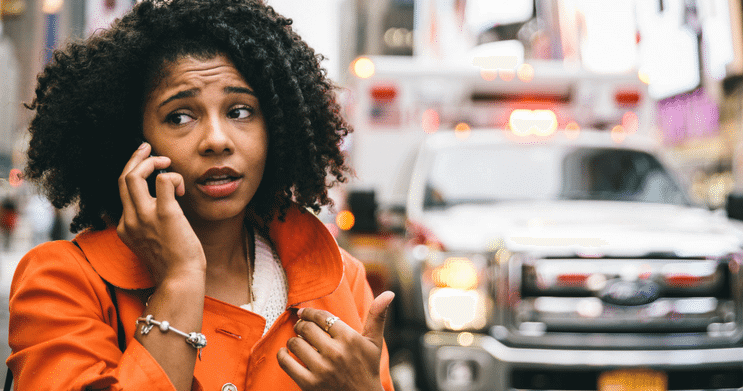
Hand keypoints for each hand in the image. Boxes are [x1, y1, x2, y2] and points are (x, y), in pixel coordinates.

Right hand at [116, 142, 205, 283]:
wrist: (180, 280)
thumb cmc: (173, 264)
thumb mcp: (152, 243)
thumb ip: (149, 226)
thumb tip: (163, 206)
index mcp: (125, 228)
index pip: (122, 192)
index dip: (133, 173)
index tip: (145, 164)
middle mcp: (130, 220)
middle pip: (122, 179)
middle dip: (135, 158)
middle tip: (148, 148)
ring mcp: (145, 217)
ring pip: (134, 176)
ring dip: (150, 162)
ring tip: (165, 161)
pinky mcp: (165, 214)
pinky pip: (163, 181)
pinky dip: (172, 177)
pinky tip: (182, 188)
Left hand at [277, 291, 394, 390]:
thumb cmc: (367, 369)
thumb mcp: (374, 343)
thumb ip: (377, 316)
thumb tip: (390, 293)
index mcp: (350, 338)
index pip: (322, 317)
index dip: (310, 313)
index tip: (304, 313)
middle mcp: (336, 352)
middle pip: (307, 328)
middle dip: (300, 325)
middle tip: (300, 326)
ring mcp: (322, 369)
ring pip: (295, 343)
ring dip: (293, 340)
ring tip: (297, 340)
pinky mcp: (309, 383)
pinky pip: (286, 362)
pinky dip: (282, 354)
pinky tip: (285, 352)